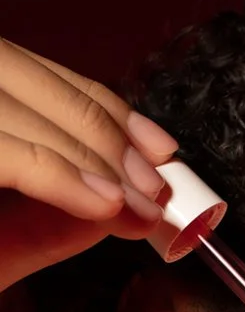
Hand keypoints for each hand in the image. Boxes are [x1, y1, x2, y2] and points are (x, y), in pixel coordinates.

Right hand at [0, 36, 177, 291]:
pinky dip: (57, 173)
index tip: (162, 150)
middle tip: (158, 186)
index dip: (107, 108)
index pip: (39, 76)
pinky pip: (3, 151)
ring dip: (89, 151)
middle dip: (105, 130)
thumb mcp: (13, 235)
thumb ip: (67, 211)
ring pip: (15, 104)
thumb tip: (138, 199)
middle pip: (27, 77)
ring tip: (136, 202)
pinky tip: (101, 206)